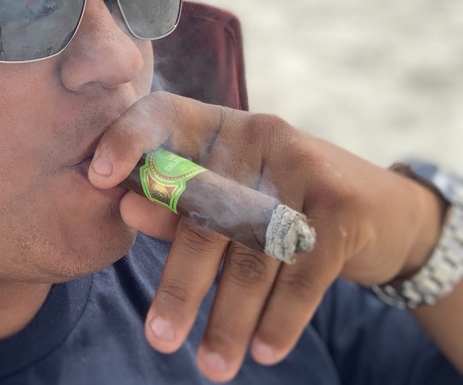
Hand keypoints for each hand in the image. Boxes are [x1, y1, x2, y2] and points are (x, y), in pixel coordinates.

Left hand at [88, 92, 445, 381]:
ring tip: (211, 366)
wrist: (378, 210)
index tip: (97, 181)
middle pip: (205, 210)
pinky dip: (280, 319)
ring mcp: (301, 163)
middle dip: (182, 284)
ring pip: (251, 251)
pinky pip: (301, 271)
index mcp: (216, 125)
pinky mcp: (341, 202)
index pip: (163, 115)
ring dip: (230, 319)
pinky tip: (263, 352)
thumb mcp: (225, 197)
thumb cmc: (276, 204)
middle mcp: (256, 132)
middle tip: (159, 339)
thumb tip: (125, 208)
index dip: (127, 140)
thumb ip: (176, 205)